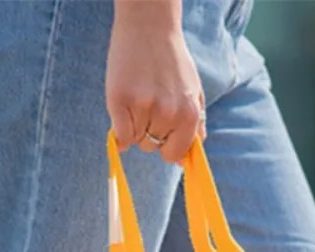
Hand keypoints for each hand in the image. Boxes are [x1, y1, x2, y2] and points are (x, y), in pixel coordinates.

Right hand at [107, 0, 205, 163]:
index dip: (166, 145)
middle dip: (150, 132)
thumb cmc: (172, 62)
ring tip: (138, 98)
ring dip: (135, 126)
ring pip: (136, 139)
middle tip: (149, 103)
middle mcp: (169, 114)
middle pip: (153, 146)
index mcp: (190, 115)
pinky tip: (123, 111)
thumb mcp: (193, 93)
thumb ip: (195, 127)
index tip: (162, 131)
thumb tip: (186, 161)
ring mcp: (144, 107)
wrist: (149, 26)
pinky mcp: (120, 100)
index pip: (174, 155)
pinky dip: (119, 131)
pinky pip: (120, 135)